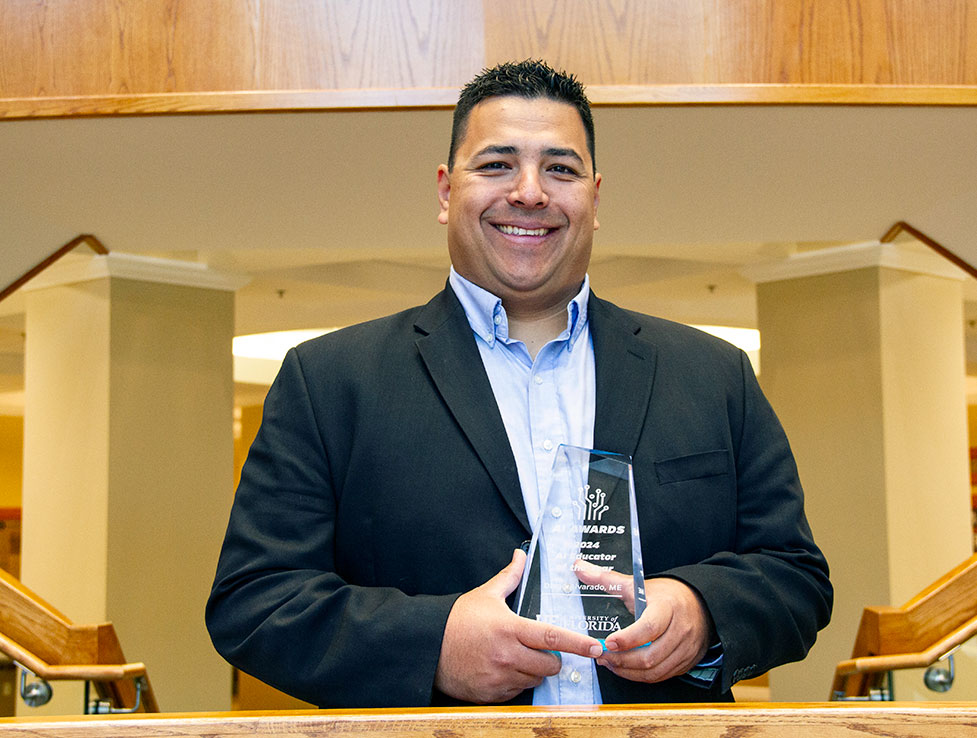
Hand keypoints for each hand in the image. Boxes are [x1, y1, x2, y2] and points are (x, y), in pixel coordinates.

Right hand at [435, 549, 603, 702]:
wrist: (428, 647)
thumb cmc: (457, 620)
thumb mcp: (485, 595)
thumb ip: (509, 577)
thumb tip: (520, 556)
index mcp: (510, 629)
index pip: (551, 637)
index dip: (577, 643)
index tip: (595, 647)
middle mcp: (507, 655)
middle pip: (549, 665)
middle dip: (552, 659)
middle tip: (542, 651)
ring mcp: (499, 677)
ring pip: (534, 680)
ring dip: (533, 672)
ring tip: (516, 658)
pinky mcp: (491, 694)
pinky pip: (516, 692)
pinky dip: (515, 683)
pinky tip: (502, 670)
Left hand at [574, 561, 711, 683]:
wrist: (700, 603)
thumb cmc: (665, 595)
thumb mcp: (637, 584)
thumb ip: (606, 578)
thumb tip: (579, 567)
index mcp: (668, 607)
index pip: (648, 628)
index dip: (627, 639)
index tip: (607, 643)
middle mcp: (680, 630)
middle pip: (650, 656)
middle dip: (622, 660)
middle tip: (602, 656)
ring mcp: (686, 649)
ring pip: (655, 671)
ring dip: (629, 671)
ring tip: (610, 663)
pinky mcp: (687, 662)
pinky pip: (662, 676)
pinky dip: (641, 676)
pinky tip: (627, 668)